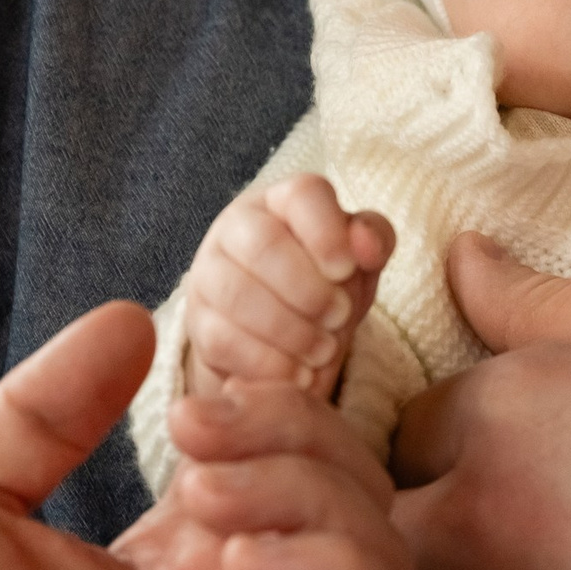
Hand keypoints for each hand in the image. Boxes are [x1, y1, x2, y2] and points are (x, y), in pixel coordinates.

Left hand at [0, 302, 419, 569]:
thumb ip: (49, 407)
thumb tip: (131, 315)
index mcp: (178, 562)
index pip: (287, 455)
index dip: (277, 395)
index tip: (212, 367)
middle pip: (348, 485)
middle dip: (294, 428)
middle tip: (195, 423)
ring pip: (378, 548)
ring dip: (313, 488)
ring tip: (206, 487)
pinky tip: (242, 559)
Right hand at [183, 175, 394, 401]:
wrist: (285, 339)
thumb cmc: (326, 285)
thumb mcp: (359, 262)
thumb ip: (373, 241)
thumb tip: (367, 246)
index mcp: (284, 201)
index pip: (303, 195)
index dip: (327, 232)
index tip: (346, 270)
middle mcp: (237, 227)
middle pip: (261, 243)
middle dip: (307, 288)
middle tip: (339, 318)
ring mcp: (209, 273)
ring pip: (237, 293)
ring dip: (289, 329)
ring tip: (323, 351)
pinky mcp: (198, 322)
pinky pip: (223, 339)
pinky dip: (268, 362)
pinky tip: (298, 374)